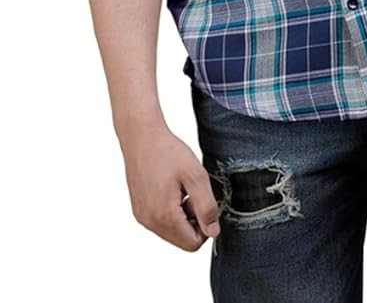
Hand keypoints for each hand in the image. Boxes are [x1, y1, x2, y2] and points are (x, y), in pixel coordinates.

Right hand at [119, 122, 220, 250]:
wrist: (141, 137)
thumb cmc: (168, 152)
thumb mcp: (196, 176)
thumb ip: (207, 207)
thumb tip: (212, 232)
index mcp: (164, 216)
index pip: (192, 244)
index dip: (205, 226)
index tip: (203, 201)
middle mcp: (149, 222)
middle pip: (182, 240)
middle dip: (194, 221)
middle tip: (193, 193)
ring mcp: (142, 217)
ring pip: (172, 232)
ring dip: (183, 216)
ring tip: (182, 189)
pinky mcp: (139, 210)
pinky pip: (160, 222)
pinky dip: (171, 211)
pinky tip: (171, 188)